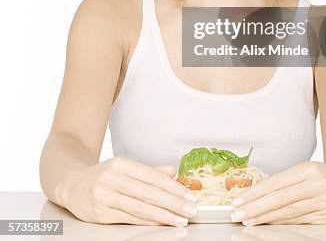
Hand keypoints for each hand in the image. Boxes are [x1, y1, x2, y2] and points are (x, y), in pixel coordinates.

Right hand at [57, 156, 197, 225]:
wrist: (71, 184)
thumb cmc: (103, 176)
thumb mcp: (125, 167)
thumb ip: (150, 171)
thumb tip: (174, 171)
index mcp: (121, 164)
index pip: (152, 176)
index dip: (173, 187)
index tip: (189, 195)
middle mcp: (111, 178)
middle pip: (148, 193)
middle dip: (173, 203)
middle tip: (191, 209)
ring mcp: (104, 196)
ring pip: (140, 208)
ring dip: (163, 215)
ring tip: (180, 219)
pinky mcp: (99, 214)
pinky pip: (128, 219)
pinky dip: (147, 222)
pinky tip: (161, 224)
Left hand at [230, 160, 325, 224]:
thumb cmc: (325, 174)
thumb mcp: (306, 169)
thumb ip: (285, 180)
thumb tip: (257, 191)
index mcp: (309, 169)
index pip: (277, 183)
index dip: (256, 192)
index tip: (238, 199)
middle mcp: (317, 185)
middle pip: (280, 199)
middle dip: (256, 207)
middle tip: (237, 213)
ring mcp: (324, 202)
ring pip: (289, 212)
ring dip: (266, 218)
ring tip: (248, 220)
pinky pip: (300, 221)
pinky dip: (281, 223)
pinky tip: (268, 224)